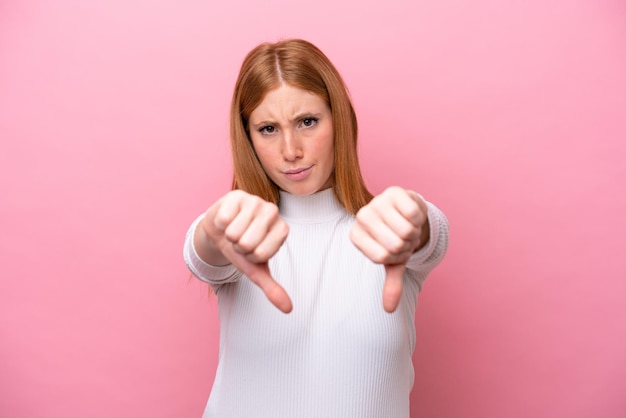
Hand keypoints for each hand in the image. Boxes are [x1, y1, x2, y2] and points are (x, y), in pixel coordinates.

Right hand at [200, 190, 291, 312]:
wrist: (221, 230)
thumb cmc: (242, 248)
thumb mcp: (255, 269)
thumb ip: (272, 288)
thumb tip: (288, 309)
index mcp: (283, 230)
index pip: (261, 254)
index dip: (250, 256)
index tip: (252, 250)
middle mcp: (273, 212)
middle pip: (248, 243)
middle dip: (239, 246)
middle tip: (240, 239)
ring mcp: (256, 200)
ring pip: (235, 232)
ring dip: (229, 235)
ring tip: (234, 230)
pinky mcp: (236, 195)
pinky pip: (225, 219)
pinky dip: (221, 223)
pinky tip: (226, 219)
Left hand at [350, 187, 428, 312]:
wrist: (405, 211)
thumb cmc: (394, 237)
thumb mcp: (393, 261)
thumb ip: (391, 284)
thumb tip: (389, 310)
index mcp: (355, 235)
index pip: (382, 257)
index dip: (396, 257)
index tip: (395, 250)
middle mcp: (361, 217)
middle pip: (395, 244)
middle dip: (407, 245)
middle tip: (403, 237)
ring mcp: (376, 202)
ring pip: (406, 230)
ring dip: (414, 232)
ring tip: (407, 227)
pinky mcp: (394, 191)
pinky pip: (413, 214)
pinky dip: (419, 218)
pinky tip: (411, 214)